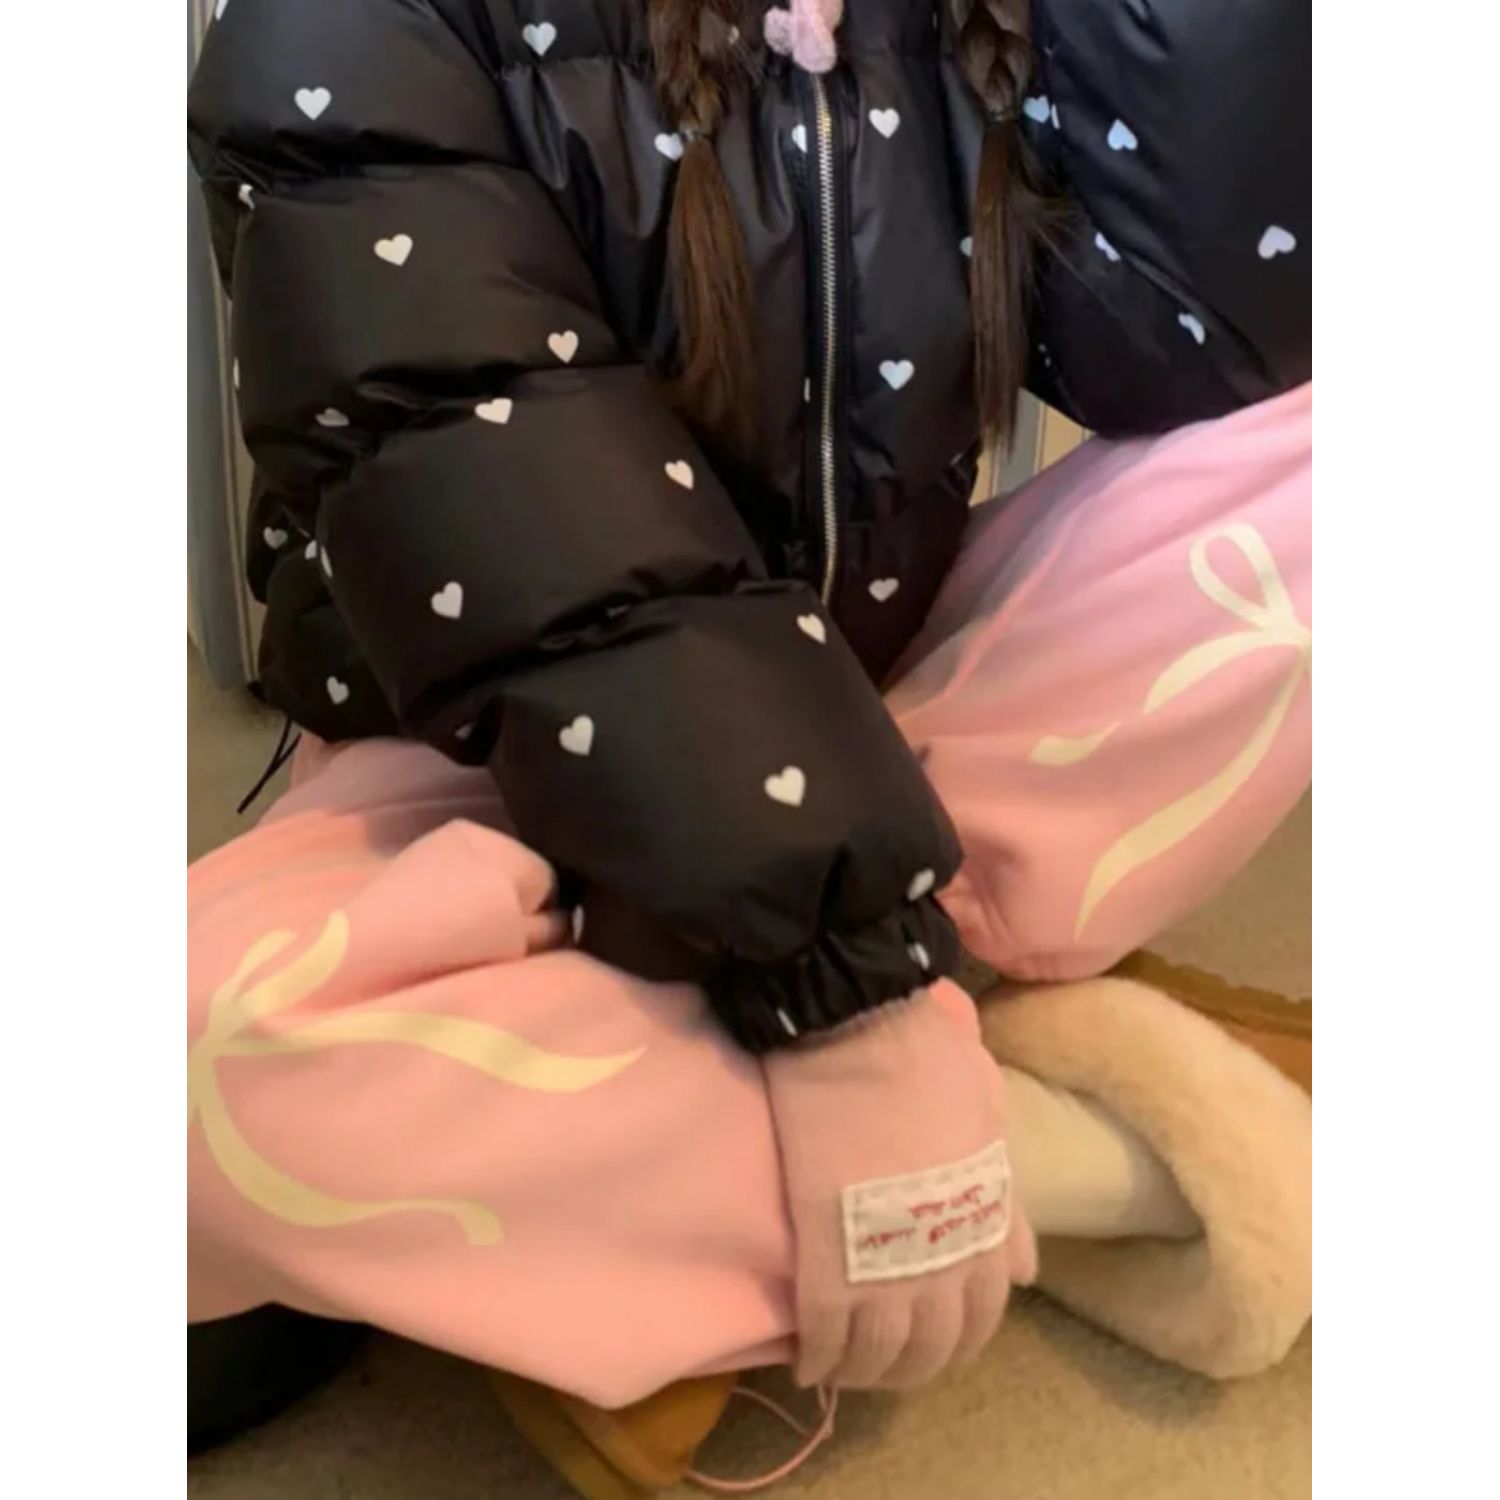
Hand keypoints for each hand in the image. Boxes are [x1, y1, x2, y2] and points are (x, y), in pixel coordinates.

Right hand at [761, 982, 1035, 1388]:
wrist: (860, 1030)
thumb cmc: (929, 1061)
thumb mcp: (988, 1125)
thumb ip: (1005, 1202)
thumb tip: (1027, 1267)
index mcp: (983, 1226)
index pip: (981, 1315)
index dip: (956, 1340)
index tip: (931, 1341)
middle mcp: (944, 1262)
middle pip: (931, 1347)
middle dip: (909, 1368)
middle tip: (883, 1366)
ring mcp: (884, 1266)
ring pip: (880, 1353)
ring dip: (864, 1373)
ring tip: (843, 1371)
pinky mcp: (825, 1258)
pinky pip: (825, 1333)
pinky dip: (818, 1357)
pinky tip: (808, 1363)